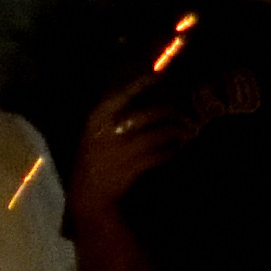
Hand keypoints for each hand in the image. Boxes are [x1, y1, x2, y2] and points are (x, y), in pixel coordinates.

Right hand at [68, 73, 192, 215]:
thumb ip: (114, 113)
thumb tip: (143, 92)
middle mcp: (109, 132)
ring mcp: (121, 152)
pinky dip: (169, 151)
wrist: (87, 194)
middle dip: (167, 111)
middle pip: (147, 114)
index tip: (158, 75)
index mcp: (97, 119)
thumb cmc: (94, 158)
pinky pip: (158, 155)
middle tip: (178, 110)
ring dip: (174, 131)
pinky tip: (175, 149)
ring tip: (183, 130)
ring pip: (157, 135)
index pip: (122, 94)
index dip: (142, 83)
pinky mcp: (132, 169)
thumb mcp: (95, 132)